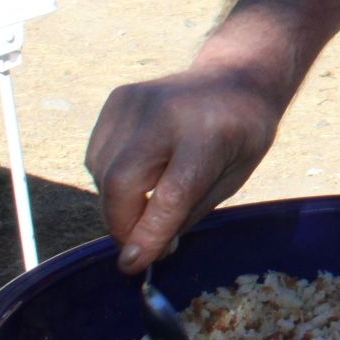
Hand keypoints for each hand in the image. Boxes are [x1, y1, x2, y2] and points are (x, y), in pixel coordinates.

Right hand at [84, 66, 285, 273]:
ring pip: (102, 173)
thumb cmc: (242, 133)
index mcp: (209, 133)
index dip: (149, 232)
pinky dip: (110, 178)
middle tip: (140, 244)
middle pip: (121, 182)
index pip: (172, 192)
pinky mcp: (117, 100)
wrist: (236, 76)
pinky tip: (141, 173)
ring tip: (150, 201)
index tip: (133, 264)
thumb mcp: (234, 177)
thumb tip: (143, 250)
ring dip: (117, 203)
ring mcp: (136, 102)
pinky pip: (98, 156)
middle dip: (122, 225)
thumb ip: (188, 212)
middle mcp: (166, 112)